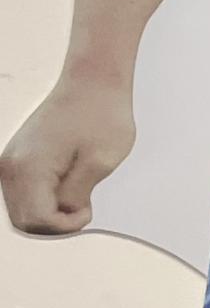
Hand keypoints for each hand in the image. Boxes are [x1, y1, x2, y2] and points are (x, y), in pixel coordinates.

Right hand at [2, 72, 137, 236]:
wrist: (92, 82)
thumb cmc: (101, 115)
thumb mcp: (100, 162)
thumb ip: (76, 196)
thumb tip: (62, 215)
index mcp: (29, 167)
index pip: (38, 221)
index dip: (66, 225)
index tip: (89, 208)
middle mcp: (10, 166)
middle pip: (25, 221)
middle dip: (56, 223)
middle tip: (85, 204)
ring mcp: (10, 162)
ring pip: (22, 210)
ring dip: (49, 212)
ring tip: (78, 193)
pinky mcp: (17, 159)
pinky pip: (23, 195)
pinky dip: (44, 200)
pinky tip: (67, 186)